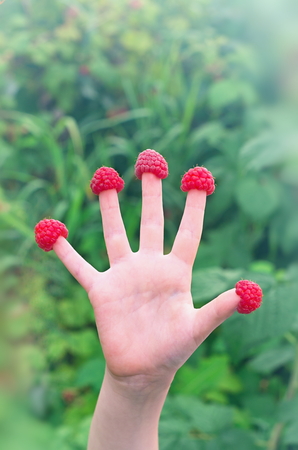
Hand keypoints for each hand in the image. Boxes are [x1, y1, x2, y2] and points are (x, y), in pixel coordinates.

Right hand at [53, 172, 239, 387]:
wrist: (143, 371)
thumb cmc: (173, 349)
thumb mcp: (197, 328)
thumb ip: (219, 309)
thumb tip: (247, 290)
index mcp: (176, 272)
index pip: (187, 232)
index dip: (194, 206)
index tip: (200, 179)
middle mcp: (149, 267)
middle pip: (151, 222)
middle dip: (150, 193)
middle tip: (149, 163)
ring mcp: (124, 276)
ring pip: (115, 234)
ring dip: (109, 208)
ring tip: (104, 179)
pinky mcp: (101, 291)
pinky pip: (79, 267)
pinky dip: (66, 253)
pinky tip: (53, 233)